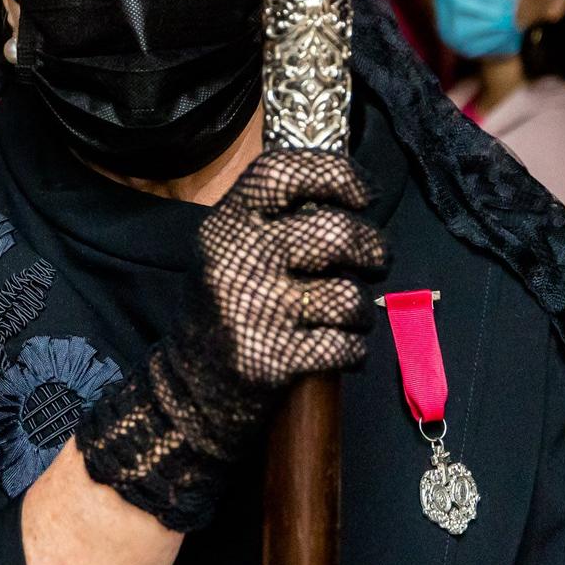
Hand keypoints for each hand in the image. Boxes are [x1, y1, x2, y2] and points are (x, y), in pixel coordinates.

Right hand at [75, 149, 384, 530]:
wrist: (188, 391)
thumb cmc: (225, 308)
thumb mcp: (229, 248)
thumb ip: (275, 217)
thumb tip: (349, 189)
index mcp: (226, 221)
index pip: (287, 172)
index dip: (338, 175)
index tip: (364, 194)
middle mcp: (237, 257)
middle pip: (336, 233)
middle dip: (373, 247)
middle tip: (376, 260)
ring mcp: (254, 309)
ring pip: (349, 296)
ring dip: (362, 310)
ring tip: (349, 315)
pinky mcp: (272, 358)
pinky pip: (345, 345)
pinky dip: (354, 350)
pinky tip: (340, 349)